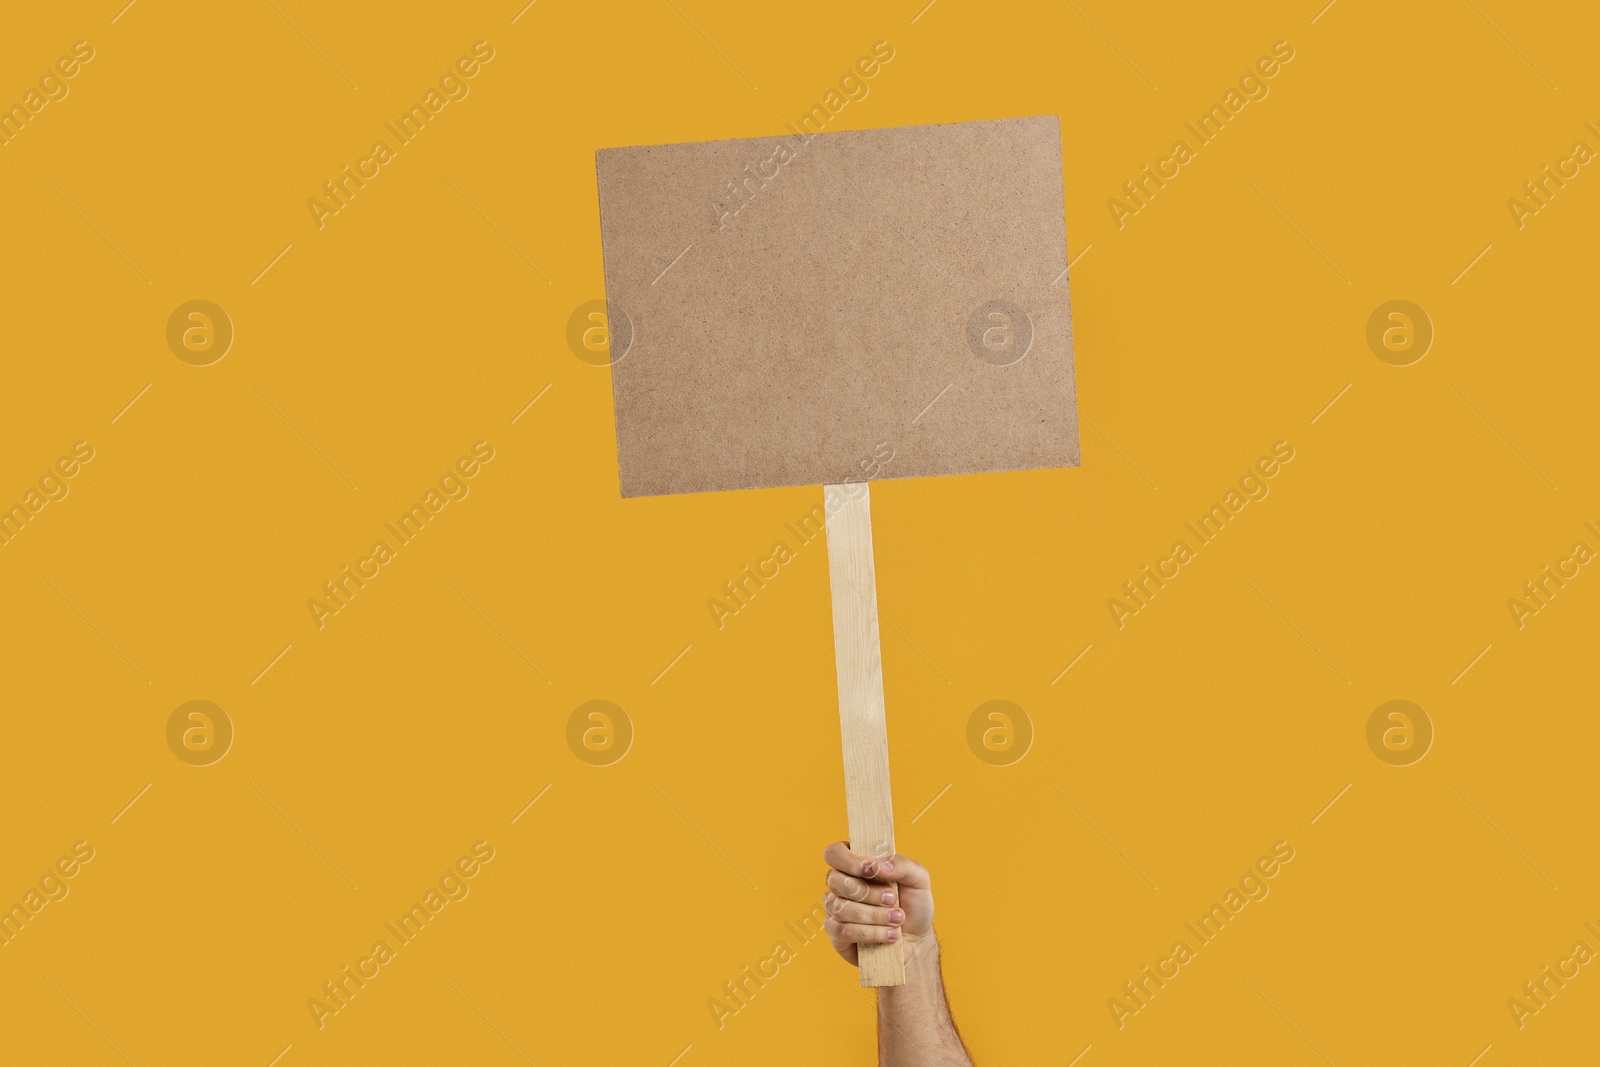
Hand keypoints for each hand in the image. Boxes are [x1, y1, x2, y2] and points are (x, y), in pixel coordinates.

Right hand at [822, 842, 933, 965]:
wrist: (916, 940)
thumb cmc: (913, 905)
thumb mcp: (918, 879)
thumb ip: (901, 864)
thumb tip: (876, 865)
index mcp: (855, 864)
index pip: (835, 853)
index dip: (848, 860)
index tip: (870, 869)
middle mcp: (840, 885)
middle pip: (835, 881)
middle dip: (868, 893)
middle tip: (893, 899)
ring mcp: (835, 910)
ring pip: (841, 908)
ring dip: (874, 915)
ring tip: (897, 919)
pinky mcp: (837, 934)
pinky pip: (844, 931)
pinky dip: (871, 932)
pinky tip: (889, 934)